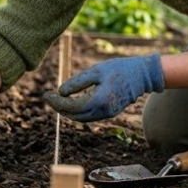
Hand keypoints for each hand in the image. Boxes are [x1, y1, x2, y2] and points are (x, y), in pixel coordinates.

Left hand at [43, 54, 163, 121]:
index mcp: (99, 101)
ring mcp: (107, 114)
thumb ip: (78, 82)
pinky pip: (88, 116)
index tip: (45, 94)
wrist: (142, 75)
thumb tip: (60, 92)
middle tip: (47, 97)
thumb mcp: (96, 71)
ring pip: (81, 118)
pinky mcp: (109, 113)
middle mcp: (103, 111)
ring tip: (56, 99)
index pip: (71, 106)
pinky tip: (70, 102)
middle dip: (59, 107)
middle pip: (74, 115)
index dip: (56, 102)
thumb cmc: (119, 69)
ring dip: (67, 111)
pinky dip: (77, 111)